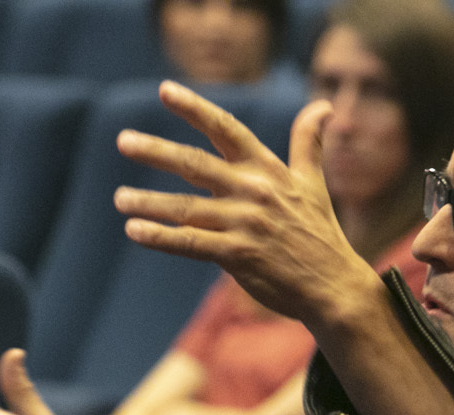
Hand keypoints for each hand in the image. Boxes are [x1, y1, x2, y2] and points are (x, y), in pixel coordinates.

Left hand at [114, 83, 382, 334]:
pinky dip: (161, 237)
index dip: (194, 108)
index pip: (226, 129)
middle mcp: (253, 192)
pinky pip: (191, 243)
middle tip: (123, 140)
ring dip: (149, 202)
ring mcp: (245, 224)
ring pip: (186, 208)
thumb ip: (309, 143)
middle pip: (196, 165)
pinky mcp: (238, 256)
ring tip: (119, 197)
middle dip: (157, 151)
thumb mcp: (314, 183)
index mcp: (267, 170)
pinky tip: (135, 230)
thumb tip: (323, 106)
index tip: (164, 90)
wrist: (334, 285)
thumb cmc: (321, 233)